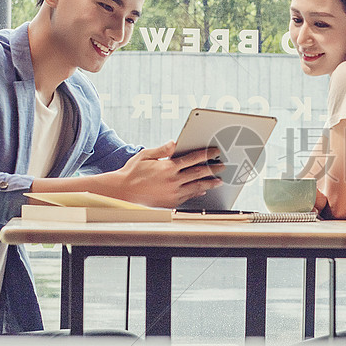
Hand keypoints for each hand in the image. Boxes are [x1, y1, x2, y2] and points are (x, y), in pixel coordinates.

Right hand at [103, 141, 222, 207]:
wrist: (123, 192)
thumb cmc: (132, 172)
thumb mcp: (146, 155)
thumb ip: (162, 149)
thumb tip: (175, 143)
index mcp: (168, 167)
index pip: (192, 159)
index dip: (206, 155)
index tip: (215, 152)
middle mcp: (173, 181)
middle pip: (199, 173)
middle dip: (213, 169)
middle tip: (223, 166)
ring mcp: (173, 193)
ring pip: (196, 187)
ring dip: (209, 183)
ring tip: (218, 181)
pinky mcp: (170, 202)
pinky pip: (188, 197)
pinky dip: (197, 193)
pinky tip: (202, 190)